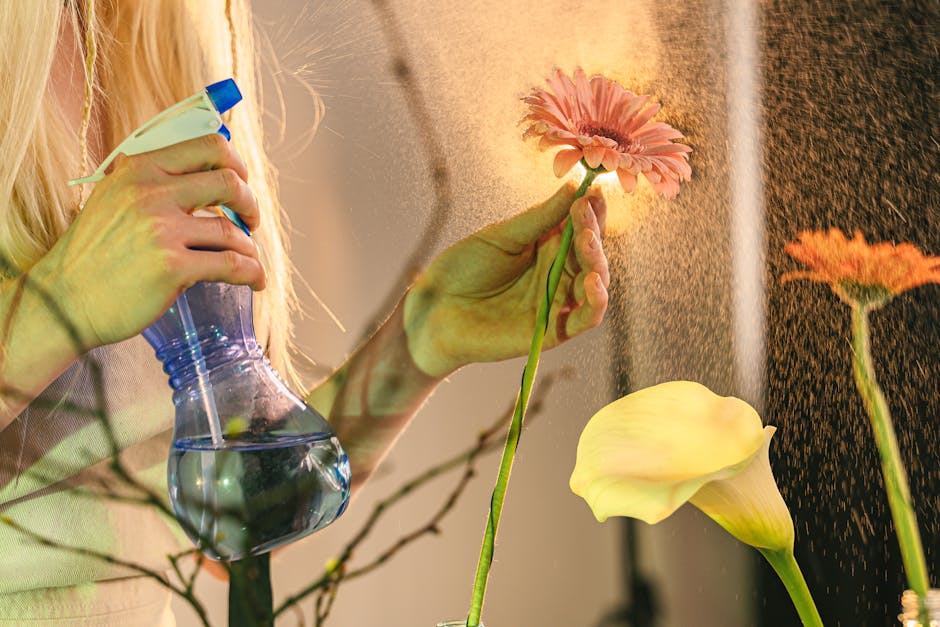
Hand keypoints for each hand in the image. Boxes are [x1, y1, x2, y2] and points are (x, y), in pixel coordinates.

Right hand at [32, 133, 264, 350]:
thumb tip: (207, 173)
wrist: (63, 302)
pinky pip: (231, 264)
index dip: (235, 163)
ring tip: (248, 258)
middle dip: (250, 203)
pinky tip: (254, 280)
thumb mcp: (114, 199)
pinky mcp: (172, 266)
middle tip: (251, 220)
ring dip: (249, 246)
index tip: (241, 181)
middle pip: (229, 182)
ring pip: (233, 231)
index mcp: (139, 168)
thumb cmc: (93, 255)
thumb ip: (153, 182)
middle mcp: (150, 192)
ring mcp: (161, 230)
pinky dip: (252, 272)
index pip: (207, 145)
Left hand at [404, 182, 608, 376]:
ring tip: (585, 241)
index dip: (591, 211)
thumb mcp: (501, 236)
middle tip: (584, 212)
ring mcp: (556, 302)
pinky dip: (597, 302)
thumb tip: (575, 187)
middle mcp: (556, 274)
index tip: (593, 191)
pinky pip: (585, 319)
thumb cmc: (462, 270)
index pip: (581, 228)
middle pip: (591, 254)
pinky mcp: (552, 330)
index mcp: (546, 248)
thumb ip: (539, 218)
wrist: (433, 310)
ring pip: (595, 283)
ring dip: (597, 261)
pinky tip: (592, 281)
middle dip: (592, 231)